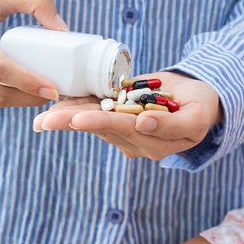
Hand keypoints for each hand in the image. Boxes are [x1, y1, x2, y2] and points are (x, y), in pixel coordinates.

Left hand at [31, 71, 222, 160]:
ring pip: (93, 122)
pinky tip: (56, 106)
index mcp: (156, 143)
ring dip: (67, 117)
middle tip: (45, 121)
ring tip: (42, 118)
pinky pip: (96, 112)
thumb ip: (173, 124)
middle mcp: (137, 142)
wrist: (200, 99)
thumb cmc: (201, 106)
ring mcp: (127, 132)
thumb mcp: (197, 115)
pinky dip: (76, 106)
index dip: (101, 122)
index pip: (124, 130)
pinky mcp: (120, 120)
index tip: (78, 118)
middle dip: (72, 122)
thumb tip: (142, 124)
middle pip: (101, 128)